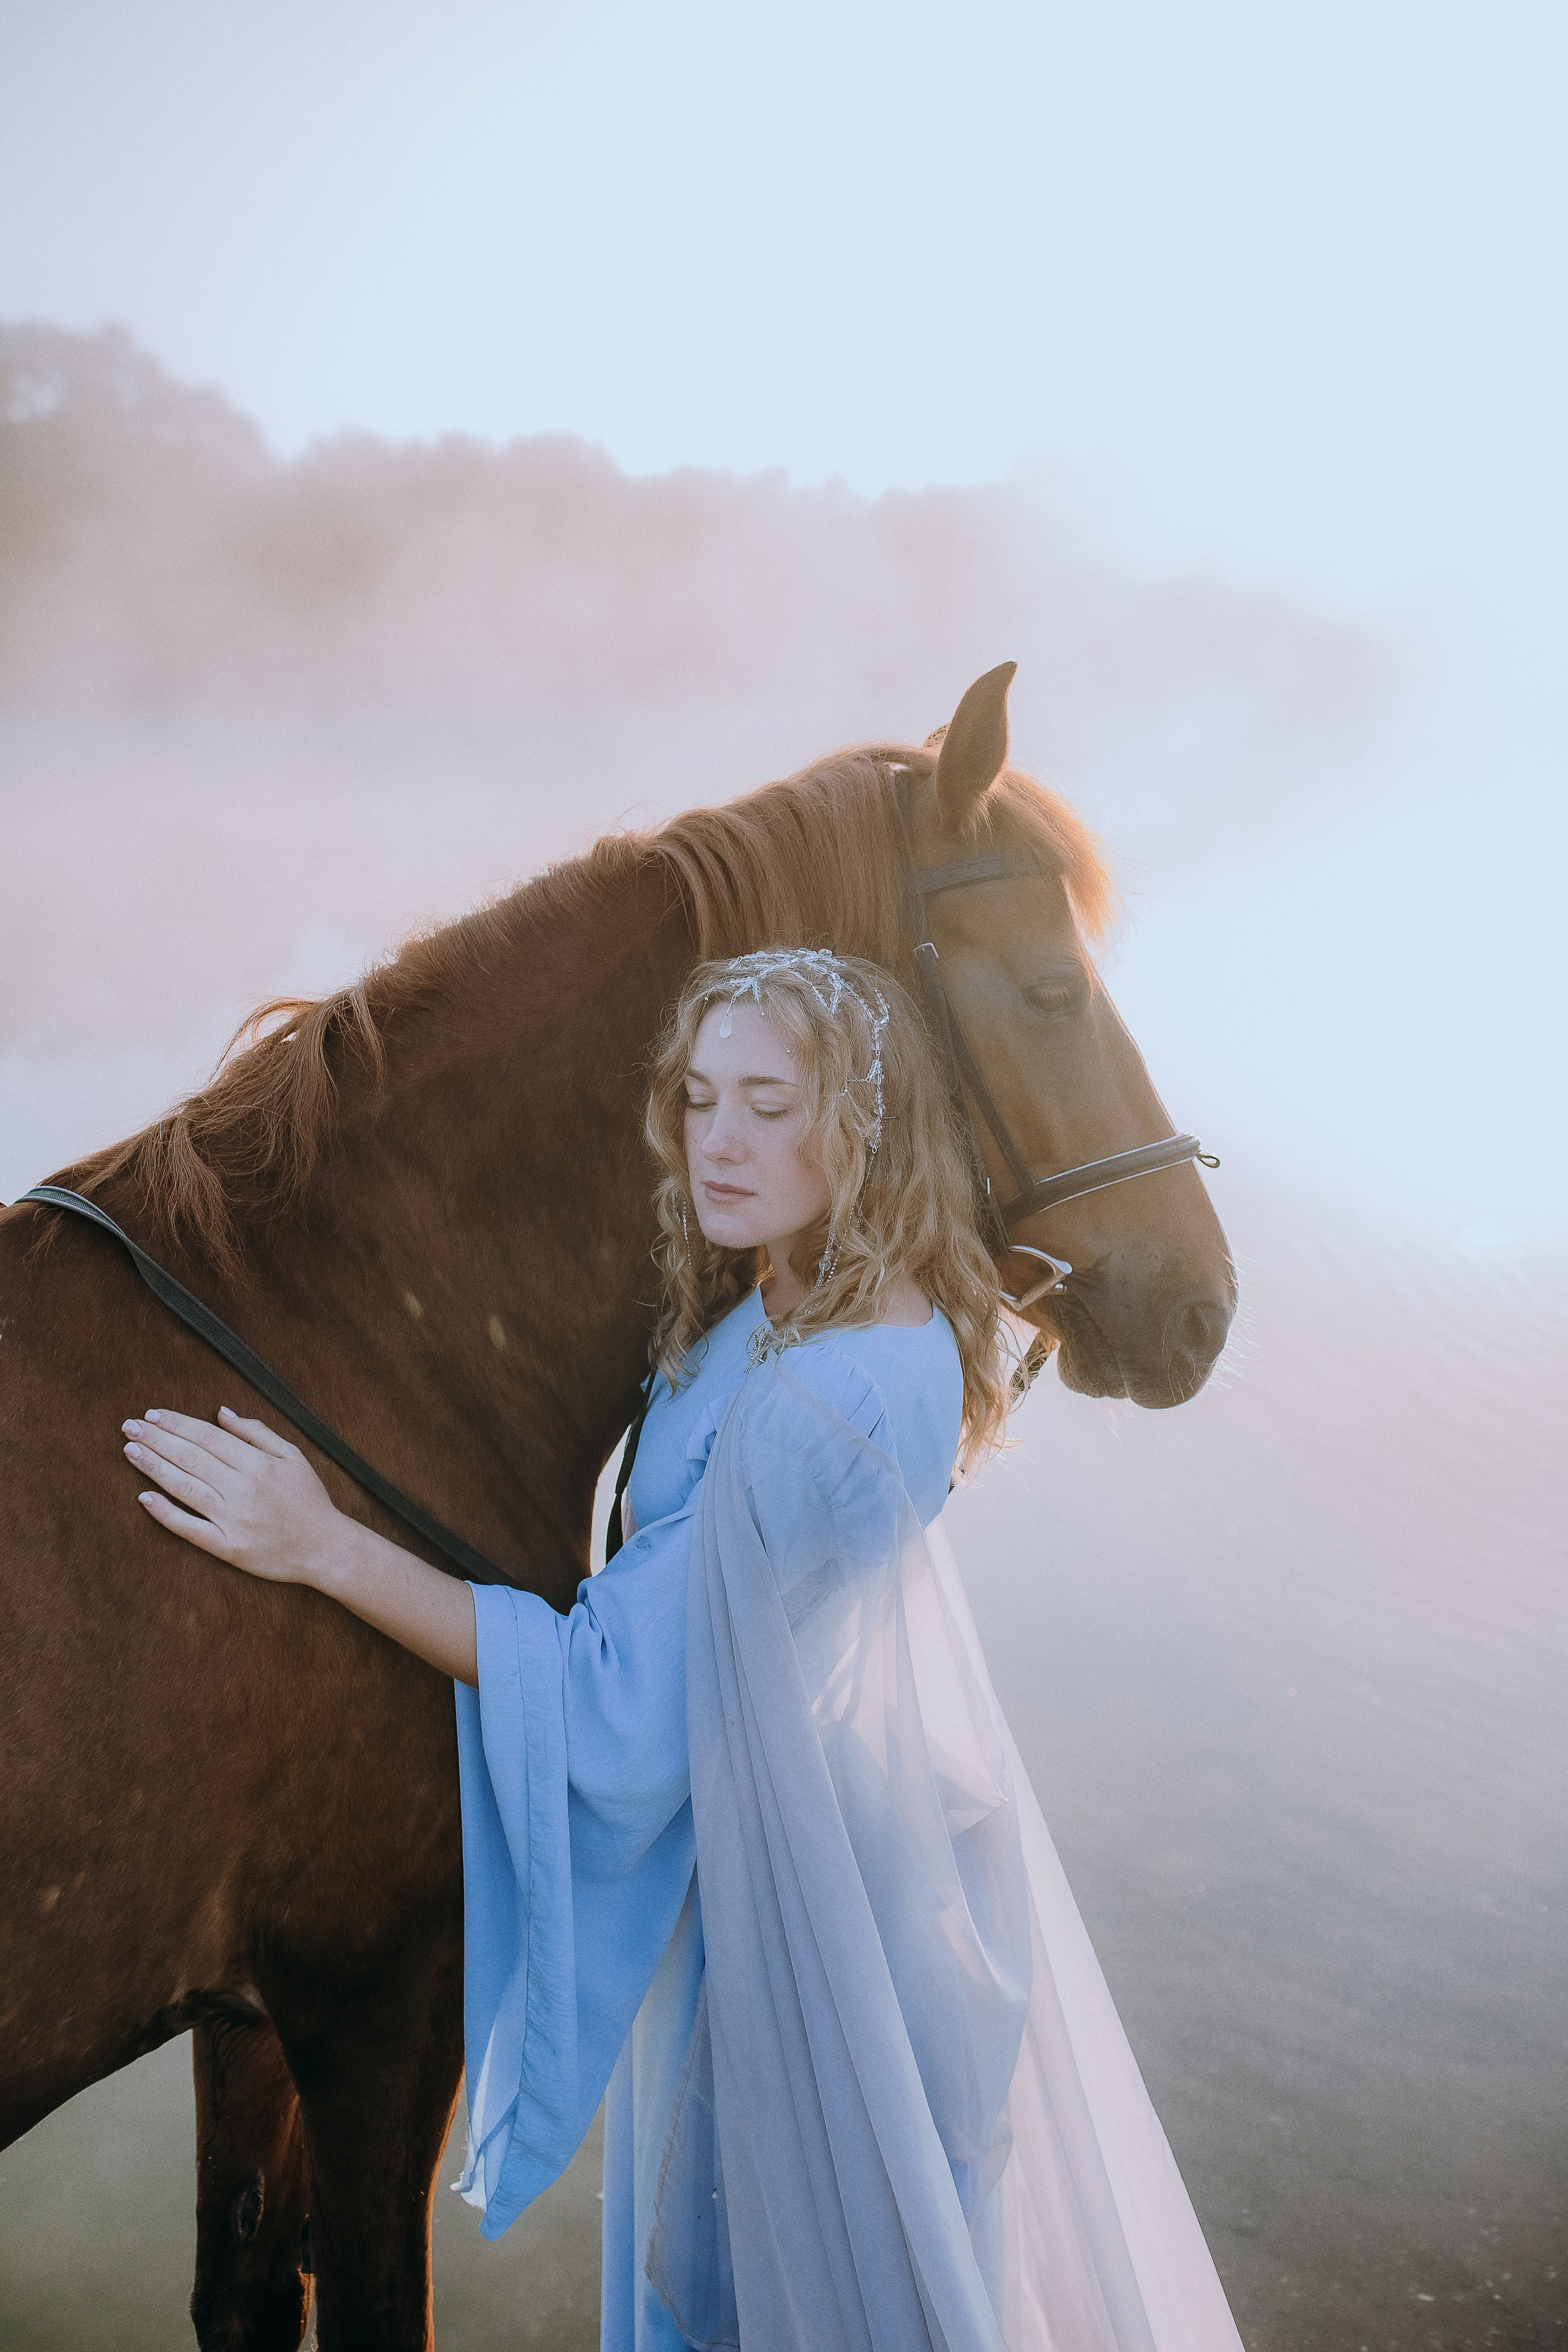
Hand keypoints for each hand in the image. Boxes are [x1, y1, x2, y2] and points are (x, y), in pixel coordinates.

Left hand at [123, 1405, 343, 1584]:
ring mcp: (232, 1519)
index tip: (153, 1414)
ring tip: (130, 1450)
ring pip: (184, 1487)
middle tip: (129, 1426)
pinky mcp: (227, 1547)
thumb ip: (257, 1432)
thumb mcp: (293, 1455)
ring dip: (153, 1467)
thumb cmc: (309, 1499)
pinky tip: (143, 1497)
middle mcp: (242, 1488)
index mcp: (258, 1463)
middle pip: (190, 1457)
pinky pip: (189, 1528)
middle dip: (156, 1439)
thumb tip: (221, 1412)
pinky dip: (164, 1513)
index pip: (207, 1436)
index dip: (177, 1423)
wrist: (325, 1548)